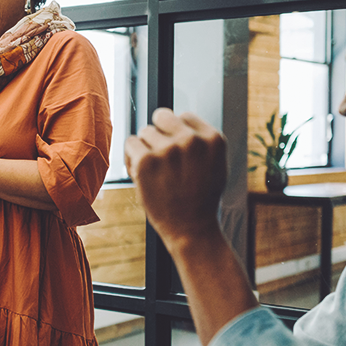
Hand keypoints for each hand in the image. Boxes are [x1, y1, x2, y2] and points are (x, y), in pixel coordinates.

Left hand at [125, 108, 227, 252]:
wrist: (191, 229)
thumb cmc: (201, 198)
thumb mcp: (215, 164)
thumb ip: (201, 141)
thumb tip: (179, 119)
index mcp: (212, 139)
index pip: (184, 116)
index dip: (176, 132)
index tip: (176, 150)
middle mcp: (191, 140)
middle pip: (162, 116)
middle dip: (159, 133)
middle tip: (161, 157)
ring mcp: (168, 149)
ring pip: (145, 132)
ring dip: (145, 148)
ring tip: (155, 171)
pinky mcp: (146, 161)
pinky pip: (130, 143)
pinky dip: (131, 157)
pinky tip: (142, 173)